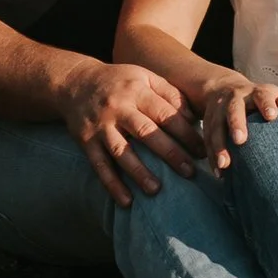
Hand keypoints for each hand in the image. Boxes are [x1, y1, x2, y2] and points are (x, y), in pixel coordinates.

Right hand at [56, 58, 198, 203]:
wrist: (74, 82)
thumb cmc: (118, 82)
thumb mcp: (143, 76)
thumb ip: (169, 93)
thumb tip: (194, 117)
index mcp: (136, 89)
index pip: (166, 113)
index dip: (186, 133)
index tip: (202, 151)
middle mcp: (118, 107)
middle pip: (147, 132)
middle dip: (170, 153)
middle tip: (190, 172)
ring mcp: (101, 125)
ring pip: (121, 151)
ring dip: (139, 172)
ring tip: (157, 190)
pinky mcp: (85, 141)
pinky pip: (99, 166)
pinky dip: (112, 185)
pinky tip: (126, 201)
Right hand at [189, 70, 277, 170]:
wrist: (224, 88)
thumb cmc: (257, 98)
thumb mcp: (272, 95)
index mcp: (255, 92)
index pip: (262, 96)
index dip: (267, 105)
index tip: (272, 116)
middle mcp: (235, 99)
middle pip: (234, 110)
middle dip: (236, 123)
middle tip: (240, 140)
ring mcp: (219, 111)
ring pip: (216, 126)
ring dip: (219, 145)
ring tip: (224, 164)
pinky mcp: (208, 123)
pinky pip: (207, 139)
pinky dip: (212, 156)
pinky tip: (219, 173)